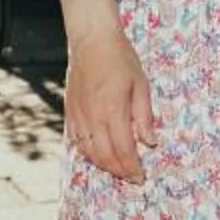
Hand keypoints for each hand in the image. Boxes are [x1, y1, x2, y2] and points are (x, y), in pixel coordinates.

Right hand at [64, 22, 159, 180]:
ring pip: (89, 152)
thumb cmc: (121, 60)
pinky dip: (89, 153)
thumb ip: (144, 117)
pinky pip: (77, 141)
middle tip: (131, 178)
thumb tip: (150, 143)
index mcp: (113, 111)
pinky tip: (99, 154)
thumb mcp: (141, 86)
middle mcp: (93, 118)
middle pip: (105, 157)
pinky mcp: (70, 113)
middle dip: (119, 172)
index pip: (123, 151)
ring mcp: (78, 117)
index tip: (140, 177)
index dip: (132, 168)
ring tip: (118, 169)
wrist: (92, 41)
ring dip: (104, 166)